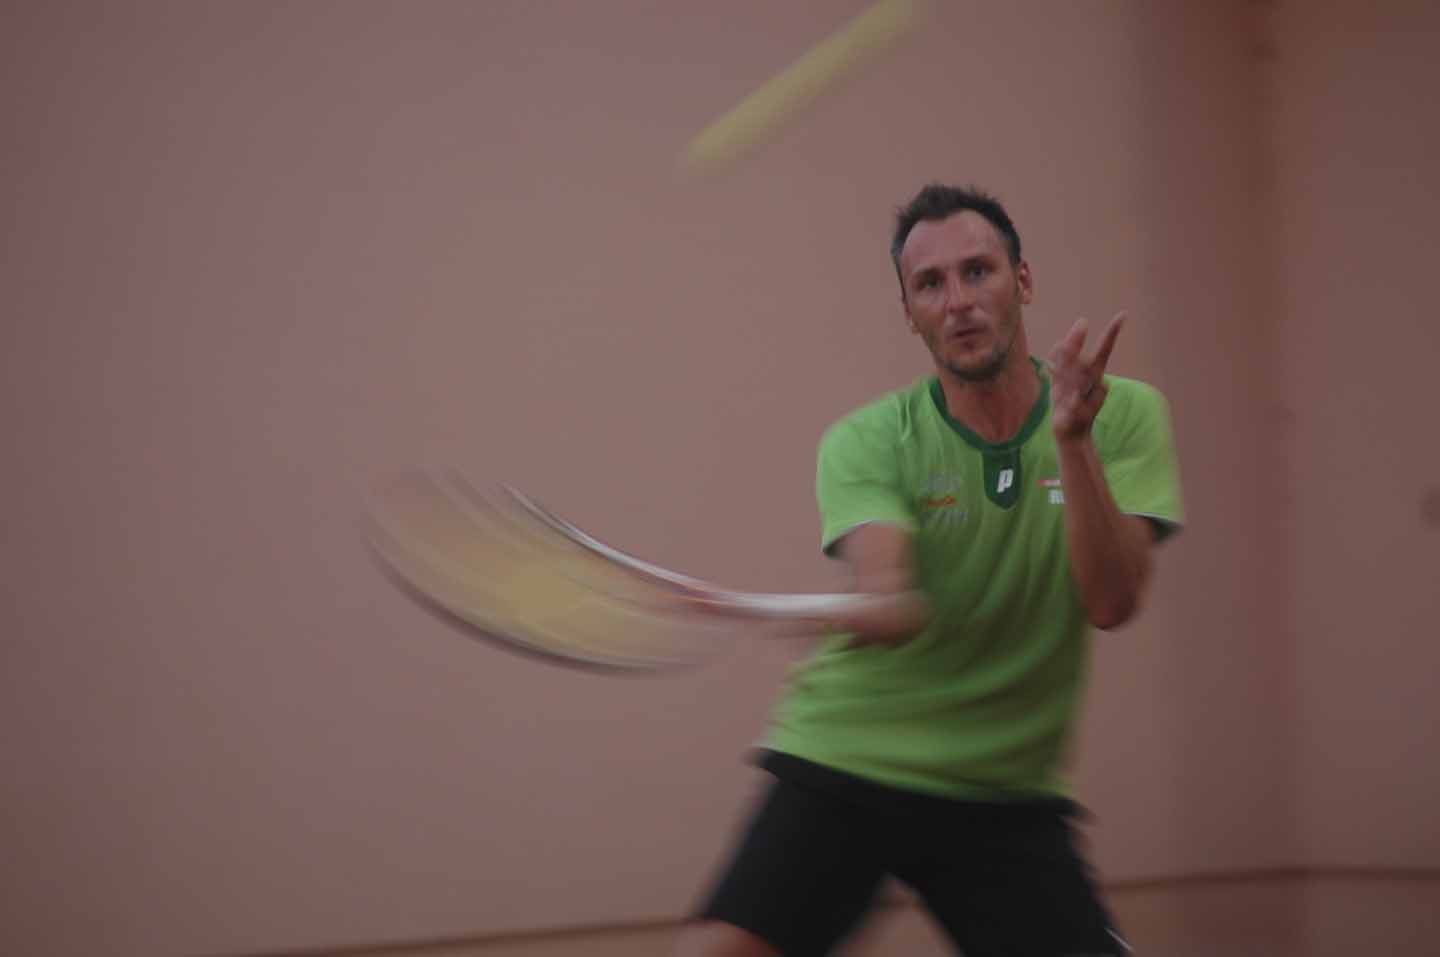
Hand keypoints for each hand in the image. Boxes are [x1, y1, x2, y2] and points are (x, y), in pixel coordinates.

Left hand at [1048, 313, 1124, 441]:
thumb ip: (1061, 363)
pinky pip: (1076, 407)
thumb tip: (1058, 343)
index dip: (1112, 334)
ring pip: (1080, 380)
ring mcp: (1089, 401)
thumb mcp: (1062, 381)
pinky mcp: (1078, 417)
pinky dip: (1074, 403)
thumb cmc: (1069, 403)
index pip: (1104, 351)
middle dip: (1081, 346)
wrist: (1071, 434)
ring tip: (1060, 345)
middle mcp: (1095, 385)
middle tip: (1081, 323)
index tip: (1122, 315)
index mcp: (1093, 374)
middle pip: (1087, 362)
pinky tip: (1071, 398)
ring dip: (1070, 366)